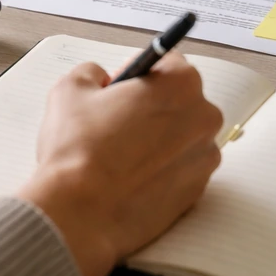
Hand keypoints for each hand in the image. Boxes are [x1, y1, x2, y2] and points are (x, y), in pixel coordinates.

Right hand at [16, 52, 222, 275]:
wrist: (81, 214)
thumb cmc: (77, 150)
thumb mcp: (70, 89)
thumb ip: (91, 73)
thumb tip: (99, 79)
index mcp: (180, 84)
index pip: (168, 62)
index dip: (138, 73)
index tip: (119, 89)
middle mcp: (203, 118)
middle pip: (178, 100)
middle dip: (150, 106)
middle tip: (114, 123)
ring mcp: (204, 159)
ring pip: (180, 136)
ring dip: (156, 139)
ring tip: (117, 155)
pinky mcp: (197, 193)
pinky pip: (179, 169)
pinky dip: (159, 169)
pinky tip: (127, 178)